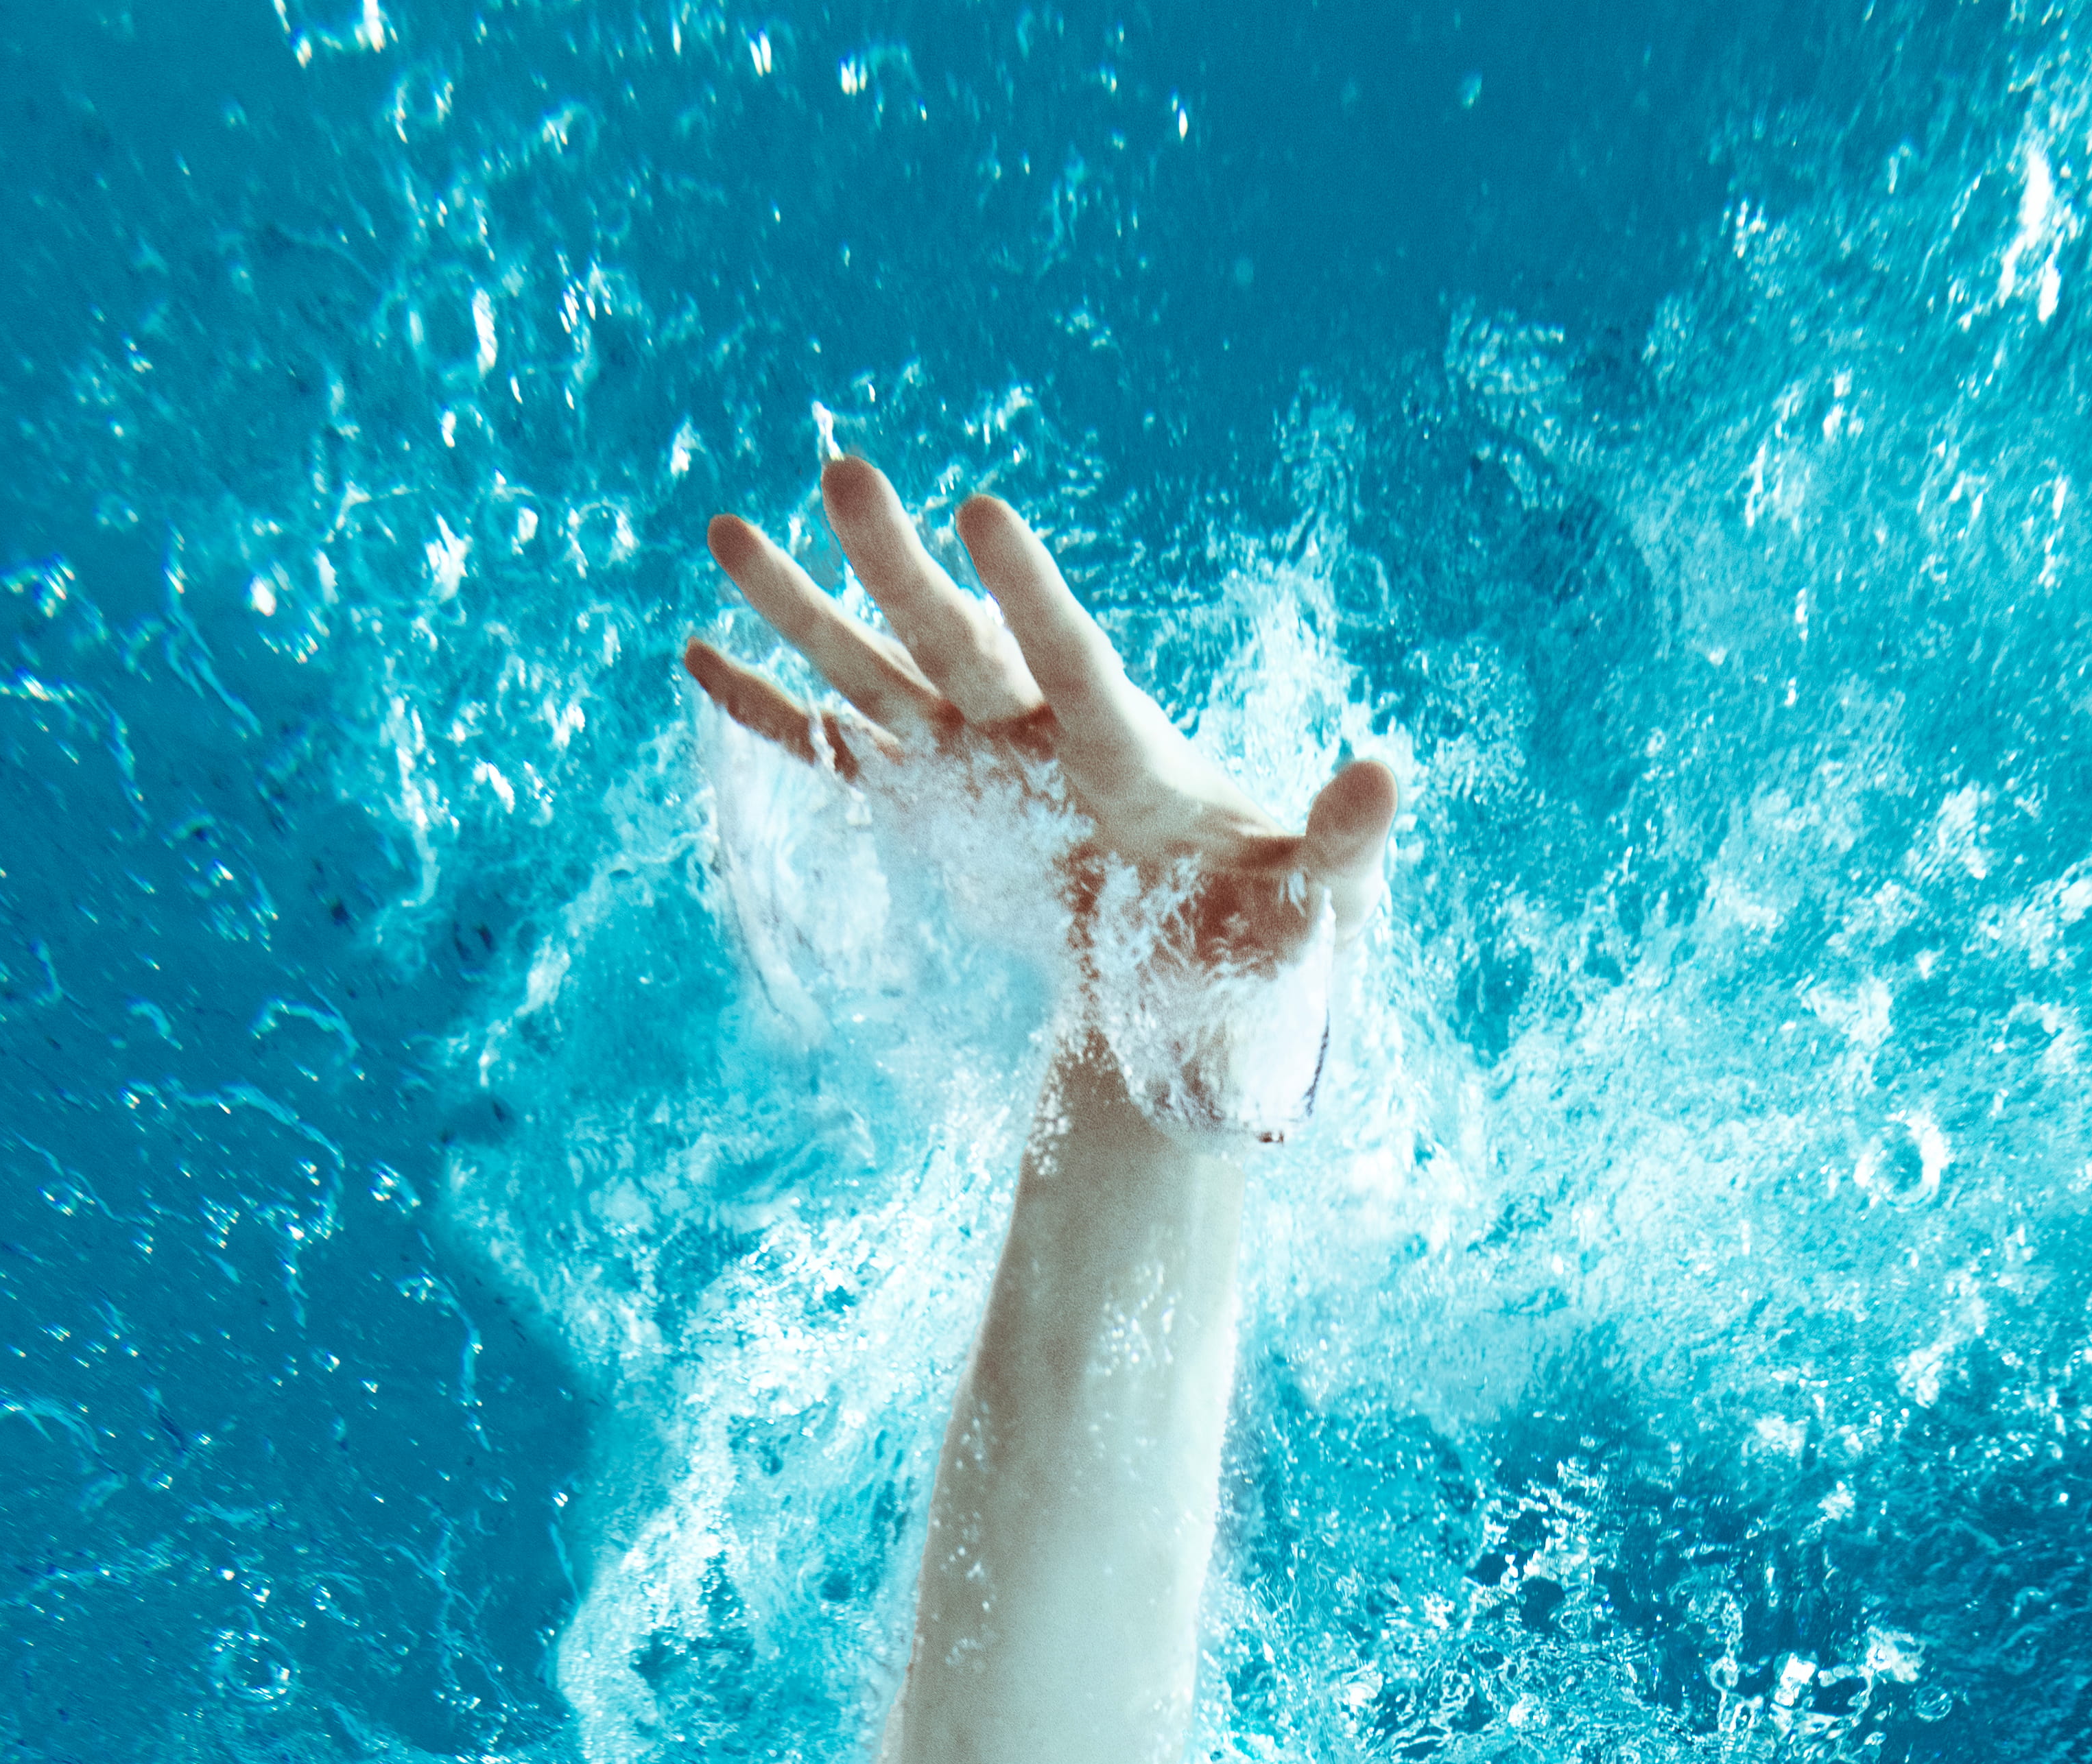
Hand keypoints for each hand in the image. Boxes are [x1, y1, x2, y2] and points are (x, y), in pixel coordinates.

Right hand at [682, 452, 1399, 1142]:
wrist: (1212, 966)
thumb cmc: (1278, 928)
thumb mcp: (1326, 898)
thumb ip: (1349, 837)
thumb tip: (1390, 771)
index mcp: (1126, 755)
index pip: (1073, 660)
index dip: (1029, 594)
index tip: (982, 510)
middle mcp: (1040, 737)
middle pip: (958, 642)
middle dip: (895, 565)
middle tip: (843, 470)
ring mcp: (978, 765)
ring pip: (878, 675)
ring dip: (805, 611)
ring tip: (727, 532)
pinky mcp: (937, 805)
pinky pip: (839, 753)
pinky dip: (772, 715)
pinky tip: (701, 657)